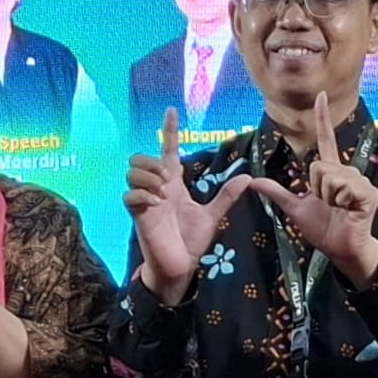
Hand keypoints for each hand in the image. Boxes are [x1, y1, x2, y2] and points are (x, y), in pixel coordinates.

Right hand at [126, 106, 251, 302]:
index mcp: (173, 184)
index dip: (170, 130)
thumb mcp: (212, 215)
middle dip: (151, 161)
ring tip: (164, 192)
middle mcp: (157, 188)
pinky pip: (130, 195)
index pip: (168, 150)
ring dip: (148, 176)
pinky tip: (157, 203)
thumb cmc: (191, 242)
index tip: (173, 110)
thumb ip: (226, 196)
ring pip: (132, 172)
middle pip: (140, 158)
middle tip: (168, 177)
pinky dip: (143, 194)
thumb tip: (247, 178)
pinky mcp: (138, 215)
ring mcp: (145, 201)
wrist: (180, 267)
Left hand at [250, 100, 377, 282]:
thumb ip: (276, 192)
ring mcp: (359, 181)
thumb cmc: (323, 229)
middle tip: (327, 204)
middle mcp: (346, 171)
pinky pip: (343, 187)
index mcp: (330, 172)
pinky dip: (339, 201)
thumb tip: (252, 180)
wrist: (340, 250)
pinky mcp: (368, 193)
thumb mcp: (294, 208)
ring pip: (330, 177)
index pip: (325, 139)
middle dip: (316, 189)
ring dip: (328, 197)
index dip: (322, 118)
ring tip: (338, 208)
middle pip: (319, 166)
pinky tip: (347, 209)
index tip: (320, 96)